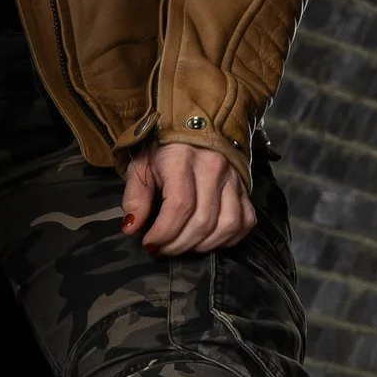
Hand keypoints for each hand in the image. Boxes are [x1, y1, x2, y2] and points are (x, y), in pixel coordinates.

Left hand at [121, 140, 254, 254]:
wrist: (194, 127)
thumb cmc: (162, 150)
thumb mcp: (140, 167)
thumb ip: (135, 198)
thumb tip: (131, 228)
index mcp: (182, 158)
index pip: (179, 206)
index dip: (164, 233)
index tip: (150, 243)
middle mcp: (213, 167)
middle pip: (202, 221)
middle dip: (179, 244)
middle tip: (163, 249)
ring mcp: (233, 178)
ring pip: (227, 225)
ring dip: (203, 245)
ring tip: (183, 245)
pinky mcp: (245, 188)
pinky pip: (245, 222)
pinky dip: (228, 238)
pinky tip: (208, 239)